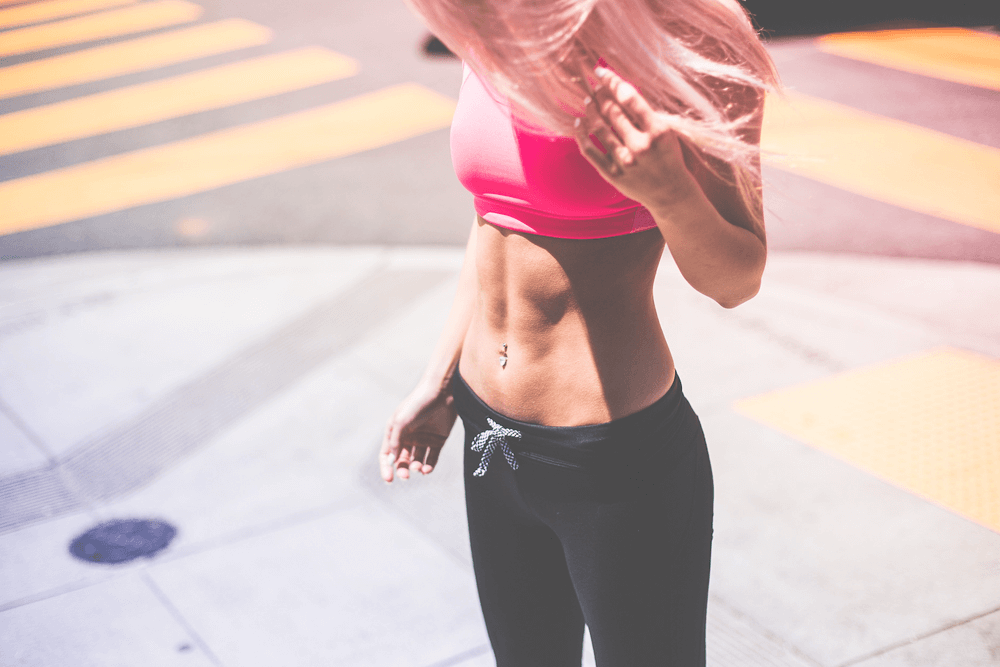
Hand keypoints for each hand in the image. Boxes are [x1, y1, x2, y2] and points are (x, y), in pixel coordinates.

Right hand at [380, 380, 457, 481]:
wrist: (442, 392)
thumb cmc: (418, 404)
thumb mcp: (401, 421)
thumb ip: (394, 441)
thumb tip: (392, 459)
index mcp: (395, 431)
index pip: (387, 454)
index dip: (386, 468)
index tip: (389, 480)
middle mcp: (408, 436)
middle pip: (402, 460)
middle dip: (403, 470)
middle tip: (406, 476)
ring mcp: (423, 439)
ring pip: (417, 461)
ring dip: (416, 467)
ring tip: (418, 467)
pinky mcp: (438, 440)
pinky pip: (432, 458)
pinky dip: (429, 466)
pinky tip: (427, 469)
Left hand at [573, 66, 698, 211]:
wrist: (671, 193)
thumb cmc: (669, 156)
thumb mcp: (667, 131)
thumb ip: (645, 113)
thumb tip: (618, 89)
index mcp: (658, 131)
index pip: (630, 98)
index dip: (612, 81)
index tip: (601, 72)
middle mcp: (640, 146)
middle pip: (612, 111)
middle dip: (600, 95)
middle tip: (595, 88)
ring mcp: (625, 162)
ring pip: (598, 128)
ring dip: (590, 111)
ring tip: (588, 102)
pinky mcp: (612, 175)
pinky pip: (589, 151)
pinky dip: (581, 134)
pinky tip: (579, 124)